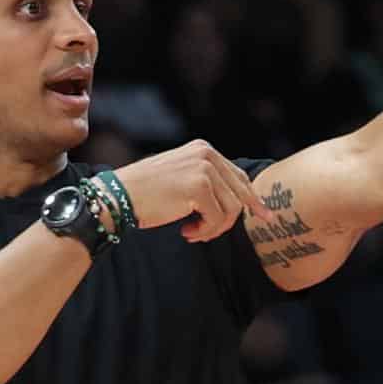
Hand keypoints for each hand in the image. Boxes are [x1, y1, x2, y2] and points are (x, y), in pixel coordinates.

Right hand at [114, 140, 275, 241]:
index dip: (251, 198)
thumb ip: (206, 181)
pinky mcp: (199, 188)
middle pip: (240, 193)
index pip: (238, 176)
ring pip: (232, 209)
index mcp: (203, 149)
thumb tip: (237, 202)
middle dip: (231, 219)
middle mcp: (207, 155)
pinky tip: (186, 231)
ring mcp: (204, 170)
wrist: (119, 195)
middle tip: (210, 234)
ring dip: (214, 228)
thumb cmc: (145, 192)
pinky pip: (218, 219)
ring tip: (193, 232)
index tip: (262, 214)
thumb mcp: (180, 176)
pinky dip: (205, 231)